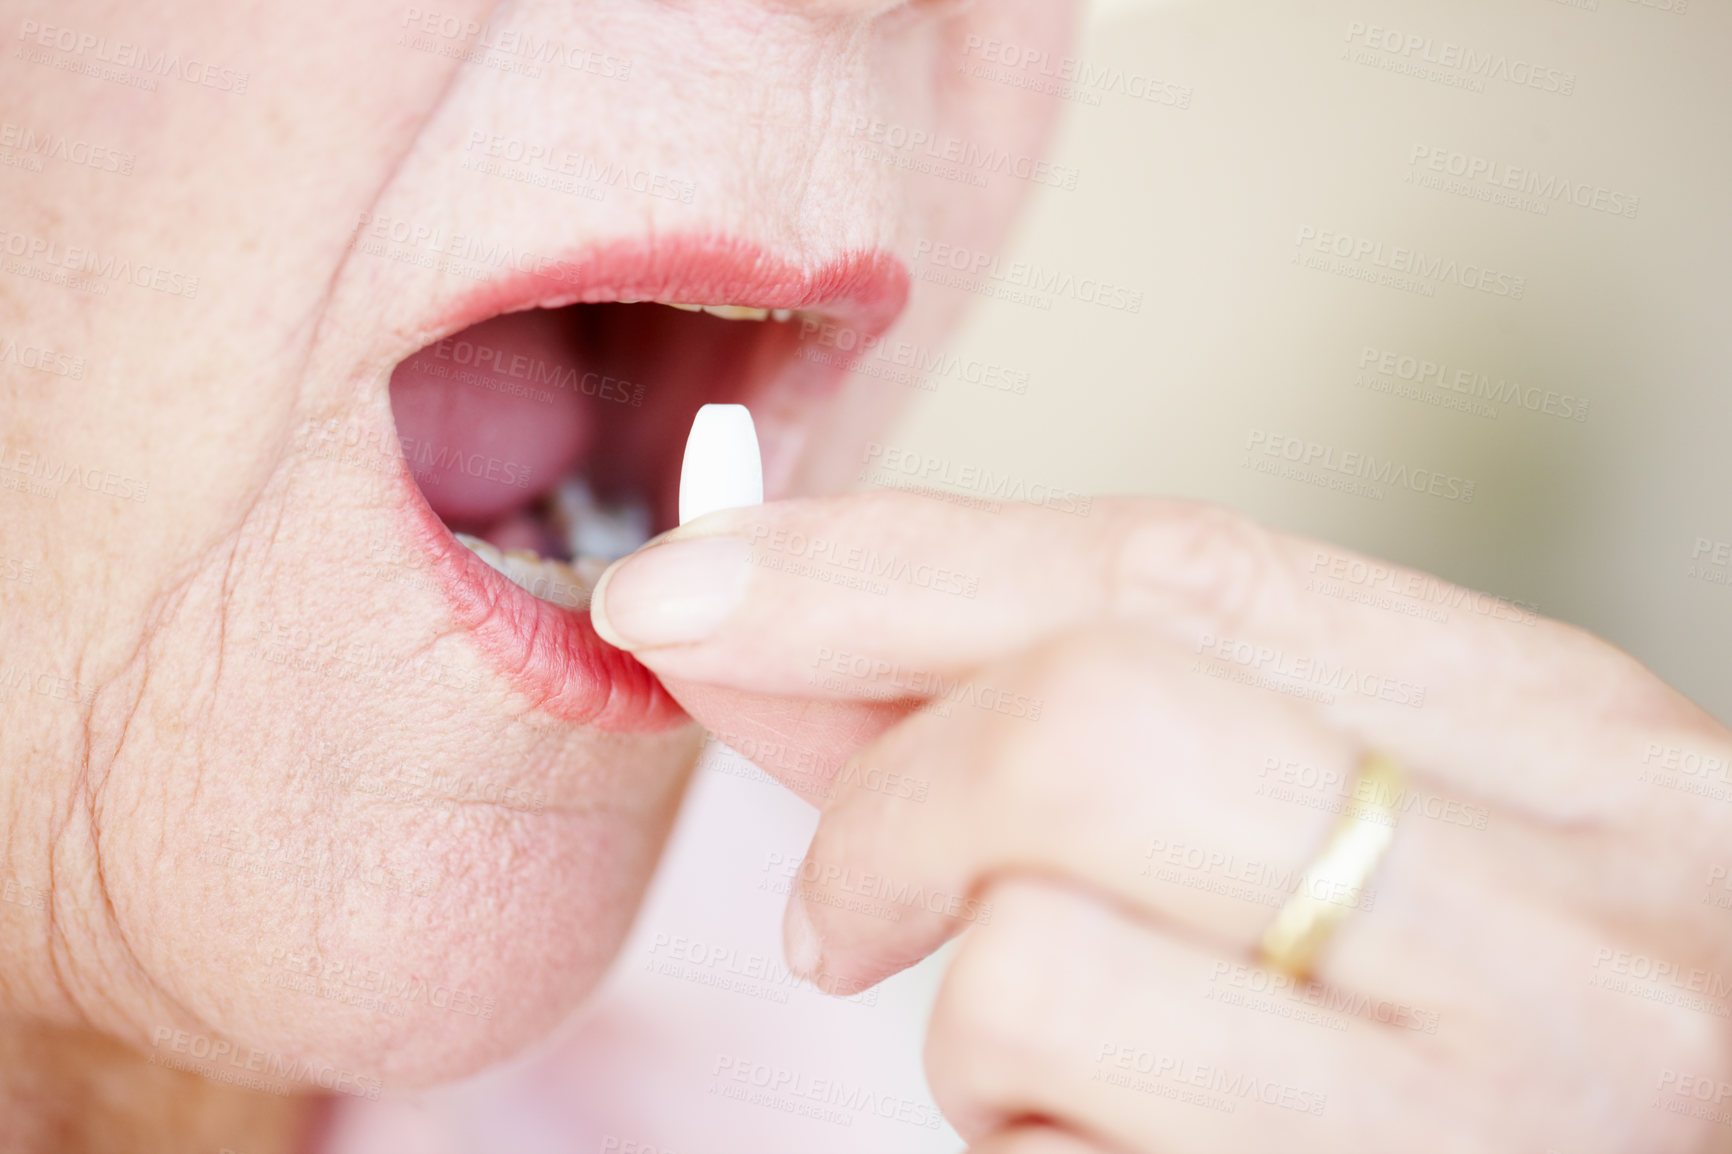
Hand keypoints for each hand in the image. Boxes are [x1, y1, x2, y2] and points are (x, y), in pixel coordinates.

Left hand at [592, 491, 1731, 1151]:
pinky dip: (1026, 1150)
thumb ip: (1080, 710)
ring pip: (1028, 976)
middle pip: (1079, 731)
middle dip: (888, 807)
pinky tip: (1132, 1148)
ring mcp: (1482, 1127)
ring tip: (1069, 1075)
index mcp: (1573, 753)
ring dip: (970, 1031)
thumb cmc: (1494, 1021)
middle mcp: (1565, 931)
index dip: (880, 559)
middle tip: (842, 917)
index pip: (1165, 573)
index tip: (685, 583)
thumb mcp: (1374, 818)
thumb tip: (756, 622)